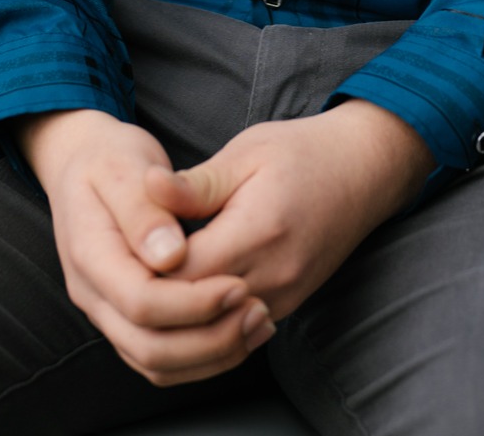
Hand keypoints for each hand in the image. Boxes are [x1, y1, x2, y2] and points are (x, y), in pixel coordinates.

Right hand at [13, 108, 274, 386]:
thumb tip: (170, 256)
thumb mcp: (122, 165)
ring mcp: (105, 312)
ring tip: (257, 325)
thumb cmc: (109, 158)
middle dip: (208, 339)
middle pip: (148, 347)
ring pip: (155, 362)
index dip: (193, 301)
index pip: (141, 301)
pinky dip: (201, 356)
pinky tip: (238, 332)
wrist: (84, 163)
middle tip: (257, 312)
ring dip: (210, 355)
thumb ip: (144, 210)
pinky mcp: (125, 319)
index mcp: (89, 254)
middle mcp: (91, 294)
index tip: (239, 284)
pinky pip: (161, 358)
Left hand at [145, 100, 436, 325]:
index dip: (144, 267)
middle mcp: (273, 275)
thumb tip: (145, 188)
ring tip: (146, 287)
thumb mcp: (245, 153)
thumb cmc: (301, 153)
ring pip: (216, 331)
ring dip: (180, 316)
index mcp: (257, 231)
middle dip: (154, 296)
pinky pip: (237, 329)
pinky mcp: (289, 304)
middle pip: (194, 311)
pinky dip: (207, 320)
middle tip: (122, 271)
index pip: (182, 275)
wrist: (364, 171)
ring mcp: (284, 296)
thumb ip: (195, 184)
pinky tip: (183, 298)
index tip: (119, 246)